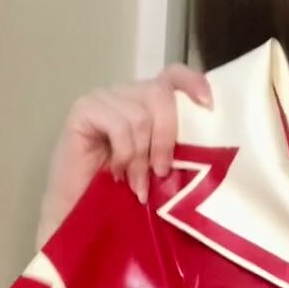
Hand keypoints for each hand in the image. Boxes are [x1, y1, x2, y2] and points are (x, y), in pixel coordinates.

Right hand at [37, 63, 212, 243]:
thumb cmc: (122, 192)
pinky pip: (119, 125)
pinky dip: (124, 153)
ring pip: (141, 115)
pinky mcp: (83, 110)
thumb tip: (204, 139)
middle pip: (160, 94)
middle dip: (165, 138)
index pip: (173, 75)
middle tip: (160, 172)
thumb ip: (174, 144)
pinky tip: (116, 173)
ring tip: (135, 182)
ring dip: (141, 156)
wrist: (79, 212)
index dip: (192, 82)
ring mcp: (102, 98)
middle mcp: (124, 93)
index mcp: (146, 102)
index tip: (208, 106)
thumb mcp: (158, 164)